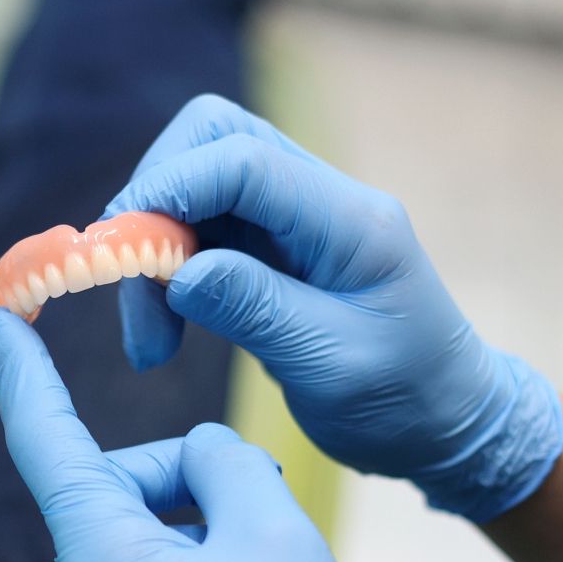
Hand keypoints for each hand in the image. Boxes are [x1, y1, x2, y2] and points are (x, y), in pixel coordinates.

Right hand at [104, 94, 562, 523]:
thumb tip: (179, 273)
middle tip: (130, 284)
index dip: (168, 188)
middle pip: (213, 138)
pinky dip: (165, 275)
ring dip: (153, 251)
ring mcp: (294, 221)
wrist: (443, 423)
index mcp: (351, 221)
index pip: (243, 159)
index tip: (119, 252)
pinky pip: (199, 233)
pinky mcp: (271, 250)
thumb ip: (256, 309)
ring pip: (196, 187)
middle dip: (153, 203)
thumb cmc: (403, 400)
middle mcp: (321, 202)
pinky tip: (164, 332)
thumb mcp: (331, 365)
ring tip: (150, 343)